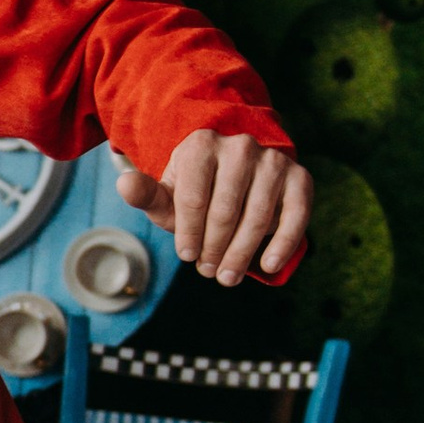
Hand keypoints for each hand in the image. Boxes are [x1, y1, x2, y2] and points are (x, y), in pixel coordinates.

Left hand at [115, 135, 312, 285]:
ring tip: (228, 276)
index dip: (189, 233)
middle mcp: (240, 147)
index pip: (193, 198)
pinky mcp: (299, 177)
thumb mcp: (168, 196)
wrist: (237, 177)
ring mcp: (273, 160)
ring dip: (242, 253)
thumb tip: (123, 184)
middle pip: (225, 211)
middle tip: (208, 271)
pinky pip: (295, 215)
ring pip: (257, 216)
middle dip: (215, 247)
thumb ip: (146, 194)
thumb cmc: (195, 194)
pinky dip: (282, 243)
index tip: (186, 257)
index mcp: (201, 146)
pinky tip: (268, 266)